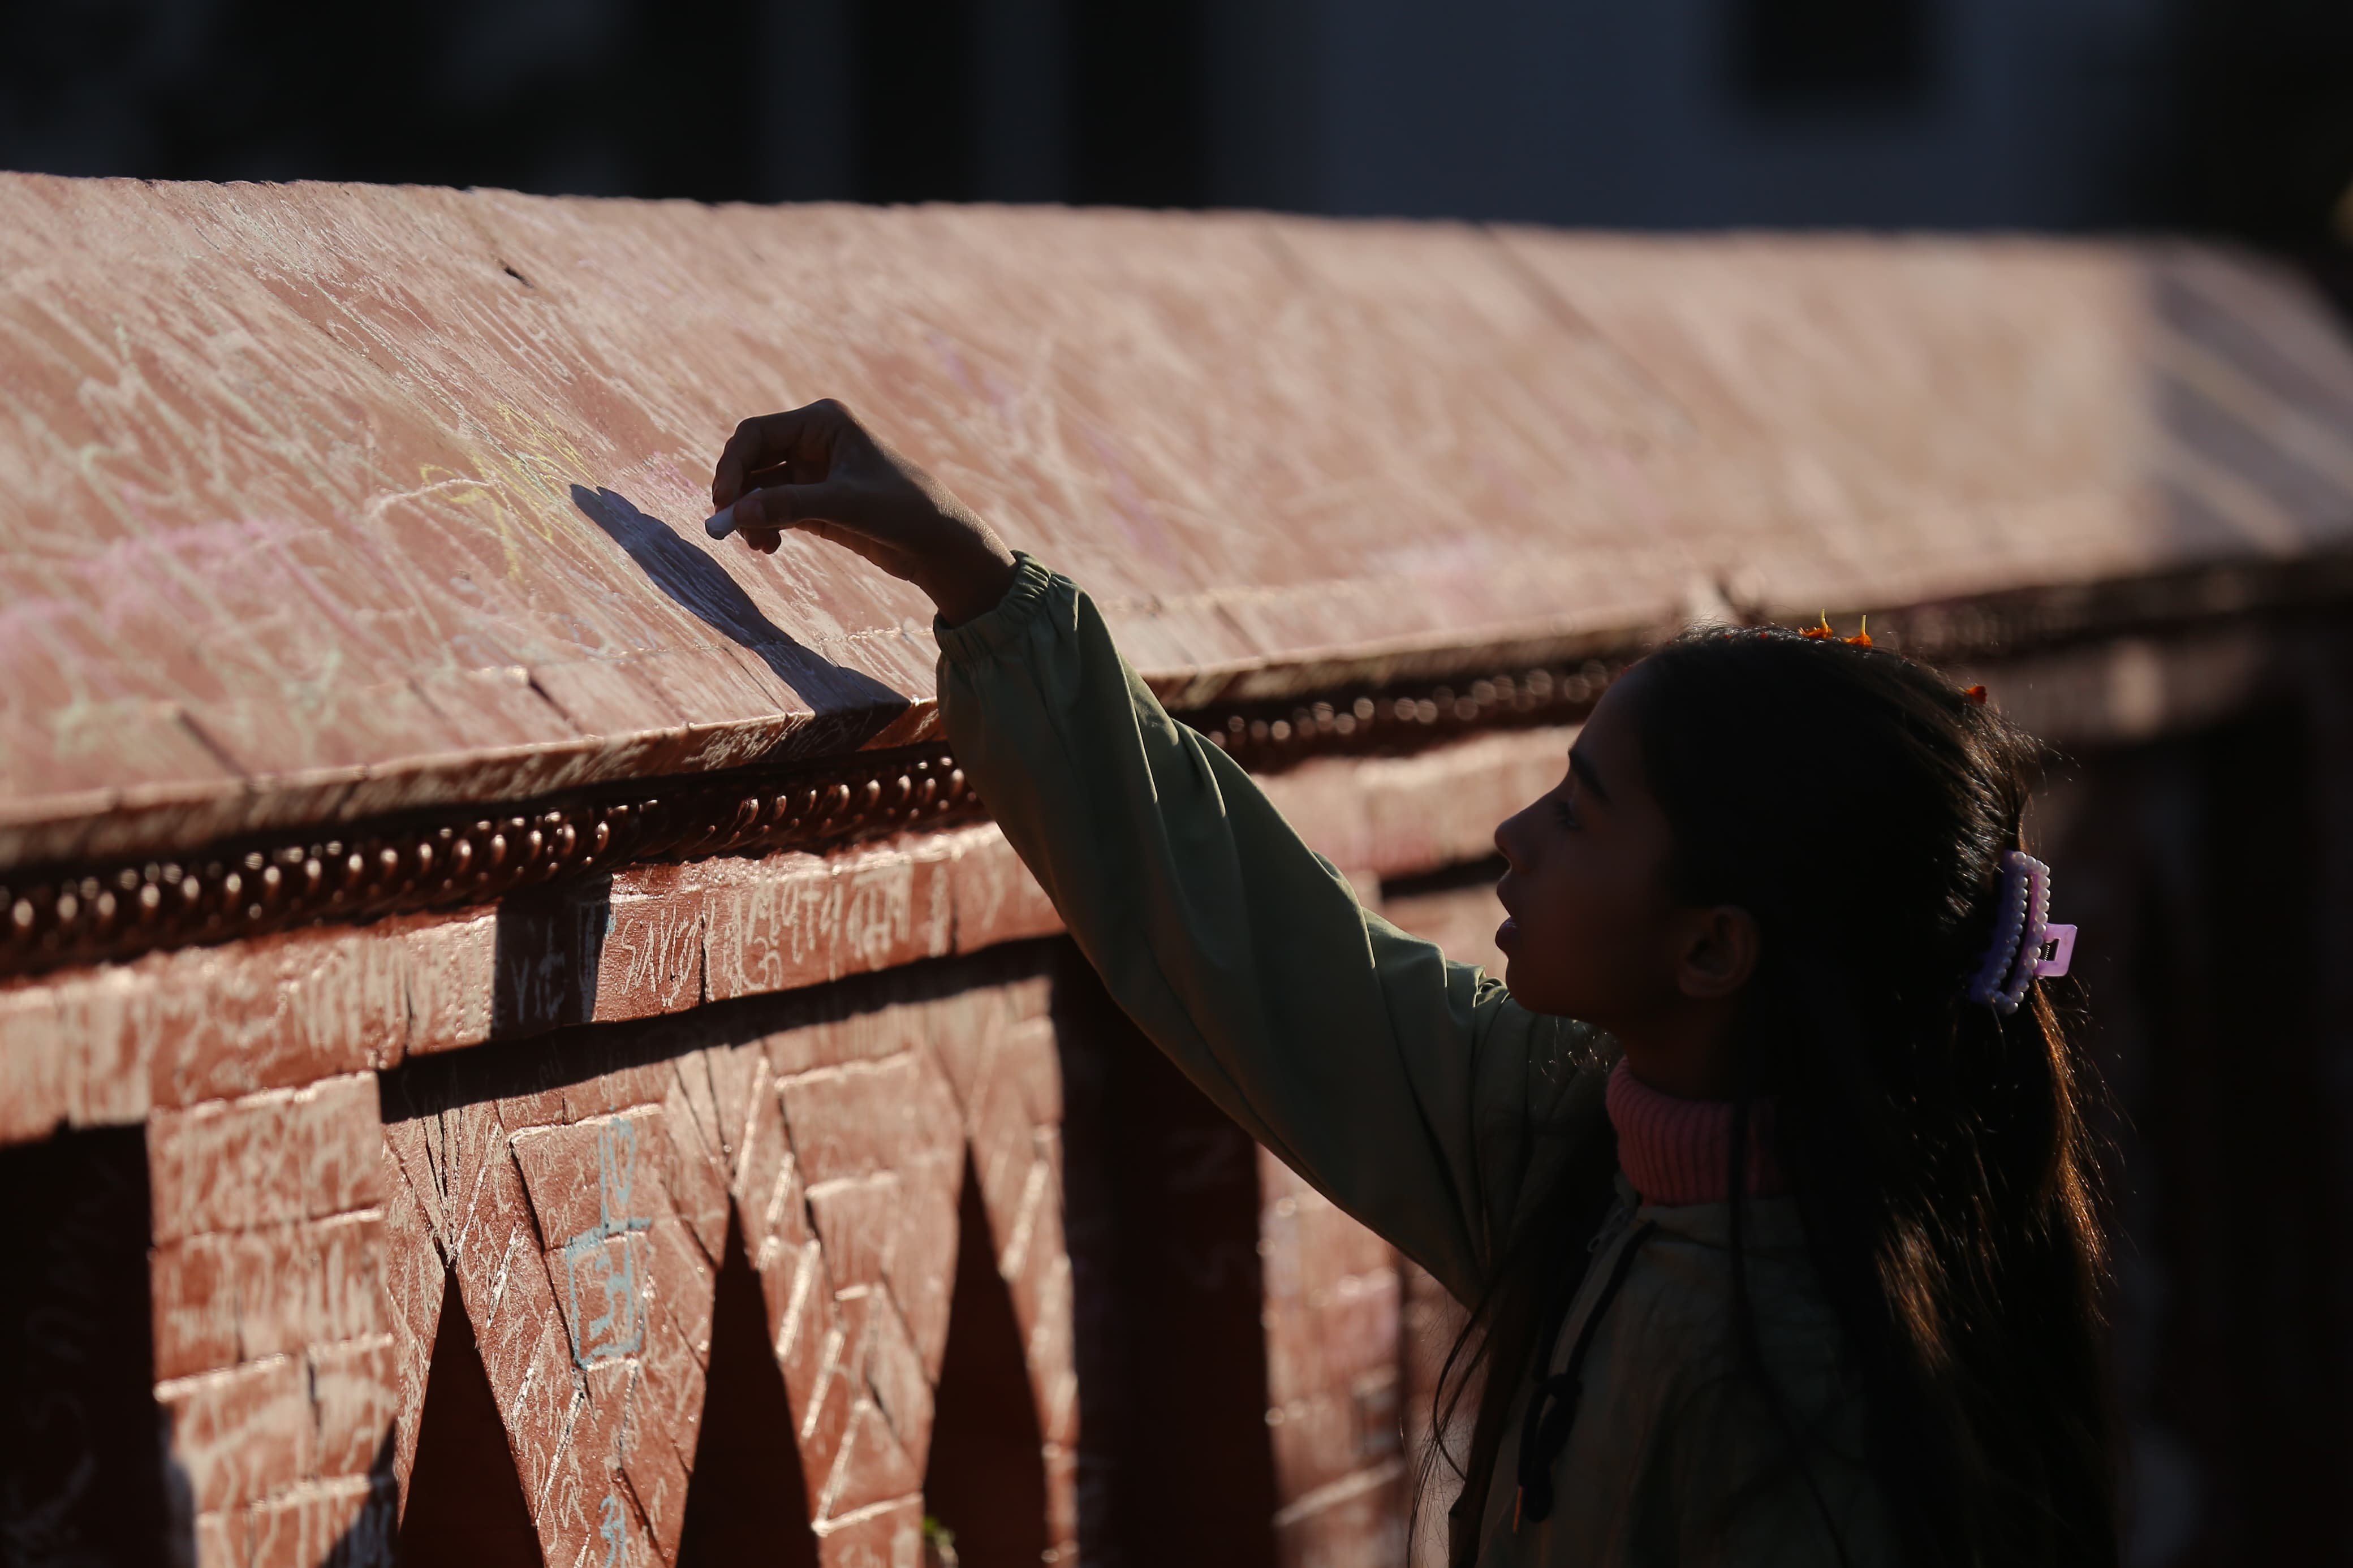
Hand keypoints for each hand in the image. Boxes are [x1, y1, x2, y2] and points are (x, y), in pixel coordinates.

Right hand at [708, 399, 1019, 625]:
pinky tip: (768, 547)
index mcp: (822, 422)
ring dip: (751, 515)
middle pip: (752, 461)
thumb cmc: (903, 509)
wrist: (938, 543)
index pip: (756, 434)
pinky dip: (765, 526)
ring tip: (759, 546)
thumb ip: (791, 506)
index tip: (722, 502)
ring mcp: (812, 473)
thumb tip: (737, 514)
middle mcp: (813, 442)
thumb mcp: (846, 505)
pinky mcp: (815, 502)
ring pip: (760, 489)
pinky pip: (773, 509)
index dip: (732, 466)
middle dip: (738, 494)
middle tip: (727, 529)